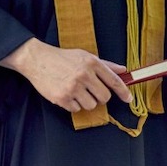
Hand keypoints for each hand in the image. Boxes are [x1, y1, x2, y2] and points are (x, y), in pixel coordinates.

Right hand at [0, 38, 131, 112]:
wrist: (37, 60)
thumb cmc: (63, 58)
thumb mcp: (85, 56)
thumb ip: (106, 65)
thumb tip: (123, 70)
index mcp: (92, 63)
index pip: (114, 81)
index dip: (124, 92)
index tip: (129, 99)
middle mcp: (84, 75)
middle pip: (104, 97)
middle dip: (100, 97)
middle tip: (92, 91)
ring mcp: (73, 87)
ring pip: (91, 105)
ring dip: (86, 101)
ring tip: (77, 91)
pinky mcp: (62, 98)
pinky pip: (76, 109)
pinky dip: (73, 105)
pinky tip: (67, 94)